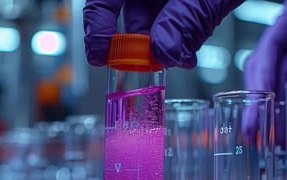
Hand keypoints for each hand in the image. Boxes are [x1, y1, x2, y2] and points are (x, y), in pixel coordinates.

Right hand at [83, 0, 243, 67]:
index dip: (96, 30)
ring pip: (154, 20)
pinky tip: (189, 43)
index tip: (101, 58)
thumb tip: (165, 54)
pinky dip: (180, 34)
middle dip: (142, 45)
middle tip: (155, 66)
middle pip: (129, 15)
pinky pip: (173, 19)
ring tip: (181, 54)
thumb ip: (184, 20)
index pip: (102, 1)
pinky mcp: (181, 1)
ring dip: (166, 43)